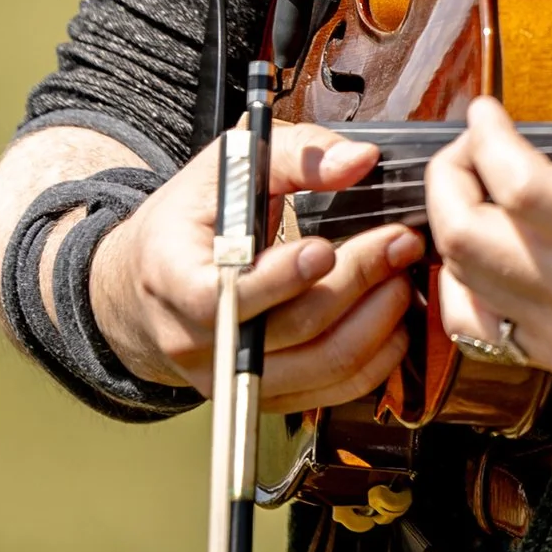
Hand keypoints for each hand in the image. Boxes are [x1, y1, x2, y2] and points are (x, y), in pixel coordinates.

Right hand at [89, 128, 422, 409]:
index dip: (279, 278)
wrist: (150, 285)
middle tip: (399, 243)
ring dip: (377, 321)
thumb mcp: (228, 168)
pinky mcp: (263, 396)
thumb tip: (358, 160)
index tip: (326, 248)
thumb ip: (295, 155)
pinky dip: (375, 358)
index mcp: (171, 277)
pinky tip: (392, 319)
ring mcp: (230, 377)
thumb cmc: (194, 218)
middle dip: (357, 282)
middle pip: (291, 328)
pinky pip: (331, 391)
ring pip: (321, 366)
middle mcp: (194, 340)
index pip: (222, 296)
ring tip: (401, 277)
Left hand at [421, 57, 551, 388]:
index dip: (488, 139)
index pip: (522, 187)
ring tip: (473, 190)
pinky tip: (480, 250)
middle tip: (468, 149)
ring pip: (461, 274)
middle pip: (469, 235)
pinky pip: (469, 321)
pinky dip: (458, 280)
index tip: (487, 112)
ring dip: (449, 220)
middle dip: (449, 177)